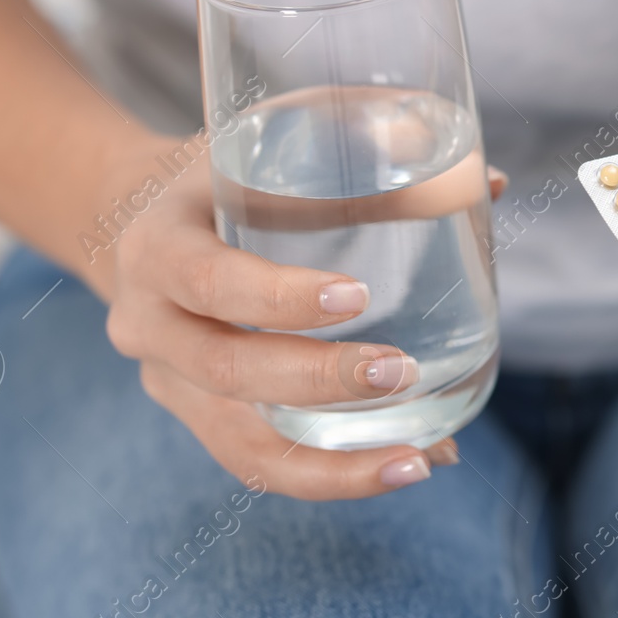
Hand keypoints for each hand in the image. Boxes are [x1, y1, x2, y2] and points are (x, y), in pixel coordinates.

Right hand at [96, 145, 507, 499]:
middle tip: (402, 372)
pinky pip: (261, 463)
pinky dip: (335, 472)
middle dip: (318, 381)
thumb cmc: (220, 174)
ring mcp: (169, 382)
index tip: (358, 298)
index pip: (210, 282)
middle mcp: (148, 325)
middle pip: (227, 372)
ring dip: (334, 463)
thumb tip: (485, 179)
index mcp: (157, 247)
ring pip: (242, 447)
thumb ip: (358, 146)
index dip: (279, 297)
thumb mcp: (264, 145)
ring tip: (421, 459)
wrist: (132, 220)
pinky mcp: (200, 417)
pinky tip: (409, 463)